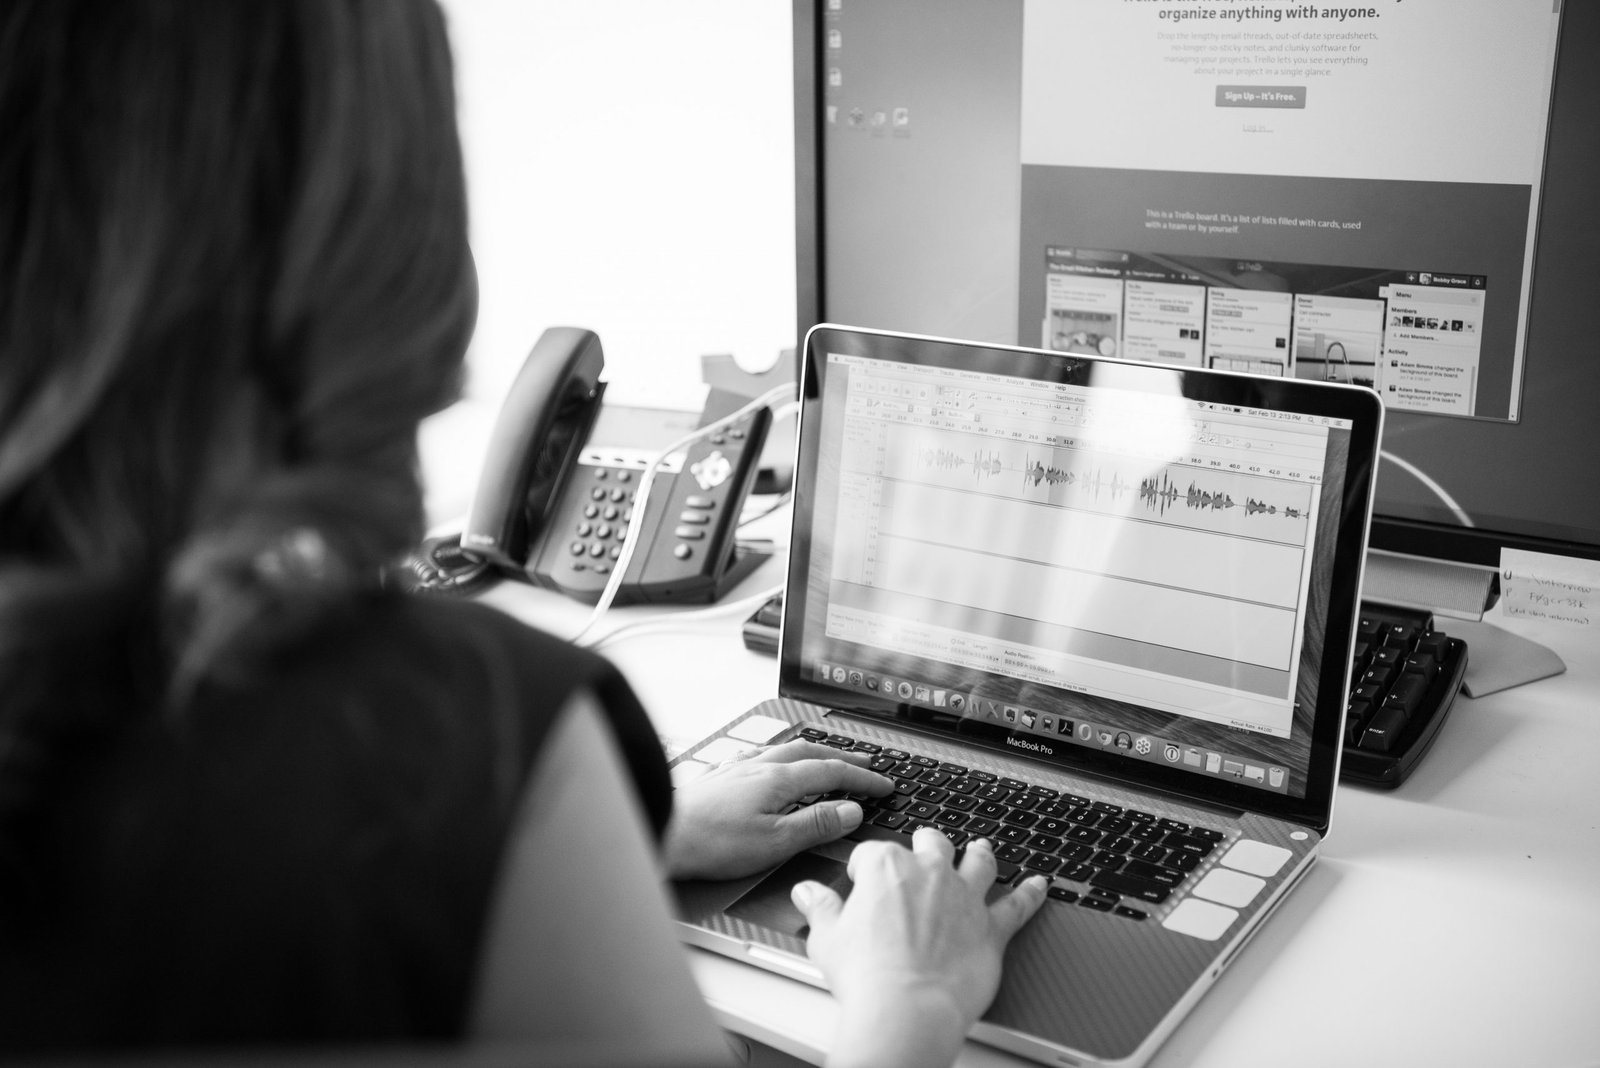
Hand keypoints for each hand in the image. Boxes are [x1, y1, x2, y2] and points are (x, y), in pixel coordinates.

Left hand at [663, 739, 892, 880]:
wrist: (659, 833)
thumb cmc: (710, 843)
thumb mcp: (774, 842)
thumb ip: (815, 824)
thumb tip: (851, 811)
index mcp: (777, 779)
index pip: (832, 771)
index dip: (862, 778)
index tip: (884, 784)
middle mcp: (758, 766)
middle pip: (810, 752)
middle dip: (842, 758)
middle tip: (864, 764)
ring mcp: (737, 768)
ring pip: (783, 751)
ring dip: (811, 753)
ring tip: (825, 759)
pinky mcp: (719, 777)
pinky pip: (759, 757)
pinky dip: (779, 758)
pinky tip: (771, 765)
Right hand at [791, 829, 1048, 1067]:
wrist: (907, 1008)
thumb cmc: (866, 976)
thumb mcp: (826, 937)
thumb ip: (820, 908)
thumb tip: (807, 892)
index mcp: (886, 867)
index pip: (873, 852)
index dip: (865, 868)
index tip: (860, 882)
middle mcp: (929, 873)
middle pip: (930, 844)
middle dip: (925, 844)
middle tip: (921, 851)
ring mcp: (964, 897)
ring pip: (977, 862)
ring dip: (980, 853)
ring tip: (983, 848)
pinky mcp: (991, 927)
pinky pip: (1018, 905)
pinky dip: (1031, 894)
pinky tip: (1040, 885)